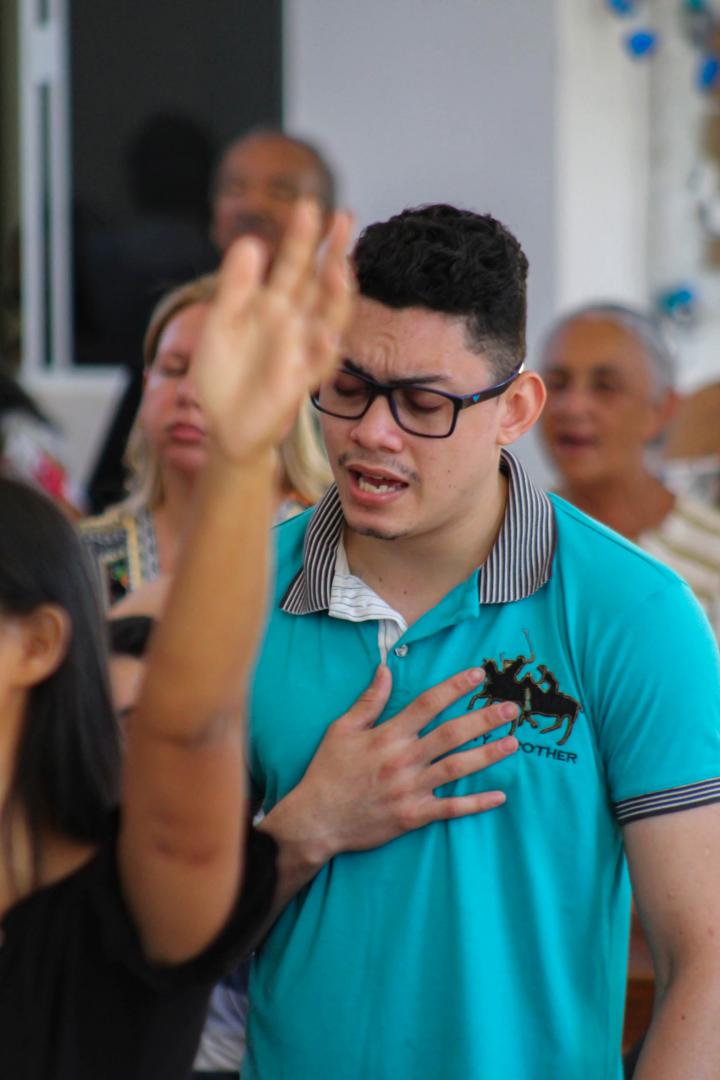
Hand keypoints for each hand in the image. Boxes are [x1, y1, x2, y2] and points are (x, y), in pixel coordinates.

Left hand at [194, 199, 353, 463]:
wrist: (224, 424)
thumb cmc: (222, 374)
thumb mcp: (220, 325)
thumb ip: (235, 287)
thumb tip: (251, 242)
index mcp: (272, 304)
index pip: (293, 264)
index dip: (303, 237)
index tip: (311, 206)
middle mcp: (294, 323)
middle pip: (320, 282)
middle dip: (334, 252)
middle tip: (344, 219)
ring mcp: (301, 350)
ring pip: (328, 318)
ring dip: (337, 295)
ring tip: (340, 269)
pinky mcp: (300, 381)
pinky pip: (319, 364)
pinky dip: (325, 351)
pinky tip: (327, 335)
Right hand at [262, 665, 517, 868]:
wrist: (317, 820)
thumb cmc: (328, 772)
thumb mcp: (342, 729)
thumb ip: (369, 701)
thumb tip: (385, 669)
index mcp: (387, 735)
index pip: (427, 704)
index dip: (454, 687)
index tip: (478, 675)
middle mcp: (403, 759)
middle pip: (451, 734)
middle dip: (483, 719)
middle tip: (512, 708)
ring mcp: (411, 789)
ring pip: (457, 768)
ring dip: (487, 755)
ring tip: (513, 742)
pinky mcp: (413, 815)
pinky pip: (450, 808)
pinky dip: (476, 803)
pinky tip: (499, 795)